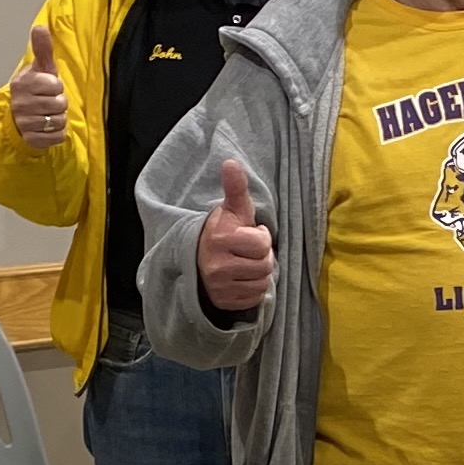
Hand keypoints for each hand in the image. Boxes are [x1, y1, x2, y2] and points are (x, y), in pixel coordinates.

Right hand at [8, 24, 67, 149]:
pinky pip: (58, 136)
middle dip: (59, 103)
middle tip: (49, 102)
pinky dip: (57, 133)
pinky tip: (47, 127)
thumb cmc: (35, 90)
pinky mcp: (31, 140)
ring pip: (59, 120)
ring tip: (48, 114)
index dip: (56, 87)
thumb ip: (42, 49)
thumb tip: (40, 26)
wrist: (18, 117)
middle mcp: (20, 103)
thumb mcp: (40, 69)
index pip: (55, 85)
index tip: (48, 88)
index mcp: (22, 84)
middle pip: (59, 104)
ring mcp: (24, 123)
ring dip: (59, 118)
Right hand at [197, 156, 275, 314]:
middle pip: (265, 265)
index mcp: (220, 239)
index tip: (249, 234)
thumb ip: (236, 188)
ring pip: (262, 283)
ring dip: (259, 274)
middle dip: (262, 256)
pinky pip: (254, 298)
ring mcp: (218, 287)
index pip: (263, 243)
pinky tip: (242, 278)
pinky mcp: (223, 302)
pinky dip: (253, 289)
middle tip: (248, 251)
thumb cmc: (223, 231)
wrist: (198, 258)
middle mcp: (216, 266)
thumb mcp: (232, 209)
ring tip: (245, 264)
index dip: (261, 237)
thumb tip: (230, 163)